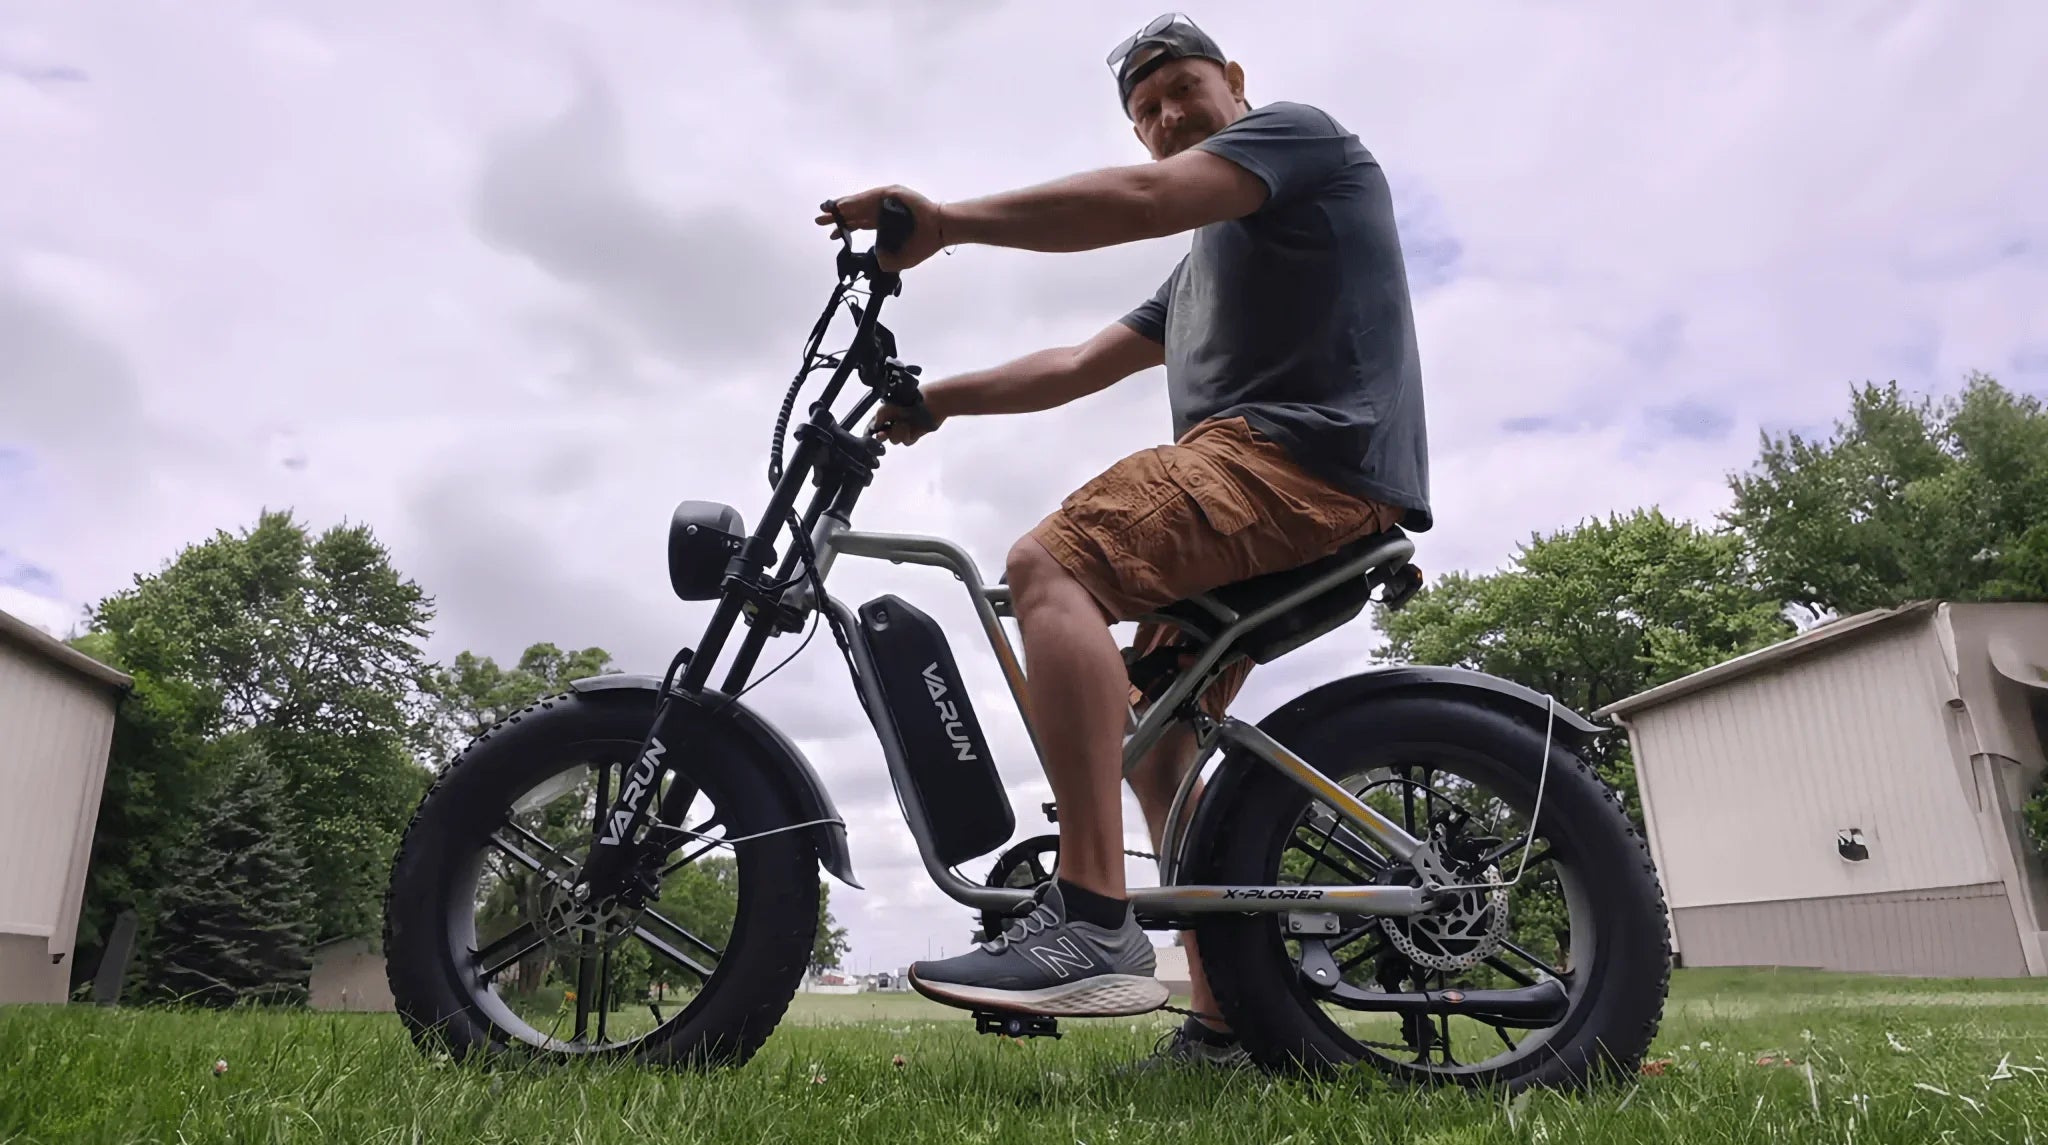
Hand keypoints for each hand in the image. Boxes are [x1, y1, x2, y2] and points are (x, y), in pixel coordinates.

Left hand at [816, 185, 945, 270]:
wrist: (940, 231)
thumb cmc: (925, 243)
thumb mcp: (901, 258)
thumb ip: (886, 260)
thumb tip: (876, 258)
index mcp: (885, 223)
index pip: (859, 224)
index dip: (845, 228)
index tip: (830, 234)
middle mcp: (883, 209)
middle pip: (855, 212)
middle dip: (837, 216)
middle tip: (819, 219)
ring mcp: (887, 200)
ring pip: (859, 203)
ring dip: (843, 207)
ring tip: (827, 212)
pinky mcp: (892, 193)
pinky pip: (869, 197)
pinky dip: (856, 201)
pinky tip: (843, 206)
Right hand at [869, 399, 942, 445]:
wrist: (931, 403)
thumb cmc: (908, 400)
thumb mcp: (889, 406)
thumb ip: (879, 416)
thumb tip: (874, 427)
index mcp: (886, 413)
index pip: (874, 425)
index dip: (872, 431)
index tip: (871, 434)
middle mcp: (893, 422)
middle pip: (883, 436)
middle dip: (882, 436)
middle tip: (883, 434)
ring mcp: (904, 429)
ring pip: (895, 440)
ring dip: (898, 433)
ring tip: (904, 424)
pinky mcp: (914, 434)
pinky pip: (906, 442)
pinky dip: (907, 436)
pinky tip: (911, 429)